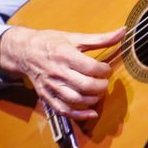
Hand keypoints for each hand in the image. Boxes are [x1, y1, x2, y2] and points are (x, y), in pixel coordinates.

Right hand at [0, 24, 124, 120]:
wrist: (24, 52)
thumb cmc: (50, 43)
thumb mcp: (74, 37)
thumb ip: (100, 39)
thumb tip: (122, 32)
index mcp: (65, 54)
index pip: (91, 68)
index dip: (104, 70)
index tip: (106, 68)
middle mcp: (57, 72)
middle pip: (85, 85)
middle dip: (101, 86)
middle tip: (104, 81)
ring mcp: (51, 86)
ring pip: (76, 99)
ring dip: (93, 99)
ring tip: (97, 92)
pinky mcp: (47, 96)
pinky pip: (64, 110)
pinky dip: (79, 115)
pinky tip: (90, 112)